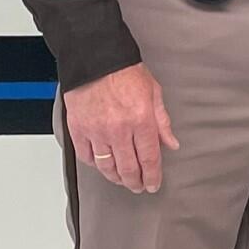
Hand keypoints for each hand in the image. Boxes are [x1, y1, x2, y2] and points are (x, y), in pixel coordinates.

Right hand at [65, 63, 179, 193]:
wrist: (96, 61)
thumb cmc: (125, 73)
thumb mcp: (154, 93)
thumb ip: (162, 122)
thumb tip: (170, 143)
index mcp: (141, 120)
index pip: (149, 158)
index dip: (153, 176)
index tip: (153, 184)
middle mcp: (119, 129)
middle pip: (128, 168)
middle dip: (135, 182)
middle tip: (139, 187)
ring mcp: (97, 132)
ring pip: (107, 166)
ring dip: (116, 177)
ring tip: (123, 180)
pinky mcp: (78, 130)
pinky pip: (87, 156)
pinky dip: (95, 164)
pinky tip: (103, 165)